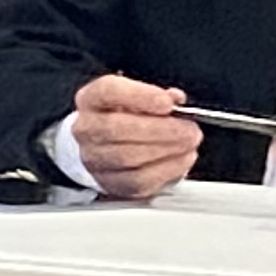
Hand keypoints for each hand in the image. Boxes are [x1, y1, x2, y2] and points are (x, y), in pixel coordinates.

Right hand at [67, 74, 203, 201]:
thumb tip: (175, 99)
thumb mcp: (138, 97)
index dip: (140, 97)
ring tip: (189, 144)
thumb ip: (157, 95)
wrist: (104, 147)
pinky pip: (139, 181)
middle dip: (161, 130)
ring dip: (167, 151)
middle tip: (189, 130)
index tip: (168, 103)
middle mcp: (87, 129)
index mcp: (92, 99)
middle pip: (117, 129)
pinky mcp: (111, 183)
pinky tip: (182, 160)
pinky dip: (167, 170)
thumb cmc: (125, 118)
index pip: (108, 92)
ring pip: (128, 157)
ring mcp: (95, 158)